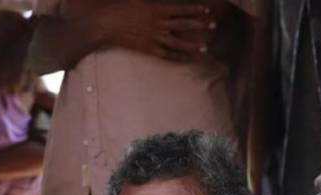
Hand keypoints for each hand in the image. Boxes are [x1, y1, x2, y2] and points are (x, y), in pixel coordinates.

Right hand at [91, 0, 216, 61]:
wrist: (106, 24)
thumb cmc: (120, 8)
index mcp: (156, 9)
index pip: (181, 9)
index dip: (194, 10)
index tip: (206, 10)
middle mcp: (158, 24)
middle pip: (184, 25)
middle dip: (200, 25)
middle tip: (214, 26)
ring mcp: (154, 38)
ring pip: (178, 43)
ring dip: (193, 45)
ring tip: (206, 47)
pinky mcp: (148, 49)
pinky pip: (167, 55)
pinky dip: (179, 58)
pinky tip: (189, 59)